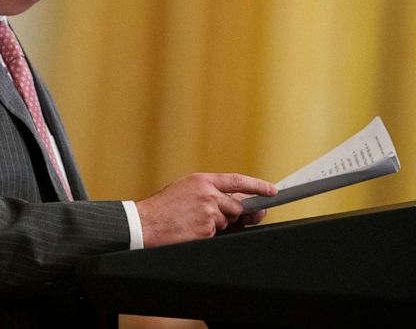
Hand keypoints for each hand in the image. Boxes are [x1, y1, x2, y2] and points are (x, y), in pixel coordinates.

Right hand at [135, 172, 276, 246]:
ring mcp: (208, 211)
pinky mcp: (206, 229)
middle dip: (232, 215)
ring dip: (215, 226)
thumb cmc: (162, 209)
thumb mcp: (185, 191)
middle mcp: (208, 193)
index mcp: (202, 180)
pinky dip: (206, 235)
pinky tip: (190, 230)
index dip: (258, 186)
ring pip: (226, 222)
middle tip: (213, 217)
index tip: (272, 191)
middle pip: (236, 206)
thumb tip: (236, 203)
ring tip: (191, 222)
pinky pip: (216, 234)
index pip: (237, 181)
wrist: (144, 223)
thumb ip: (210, 193)